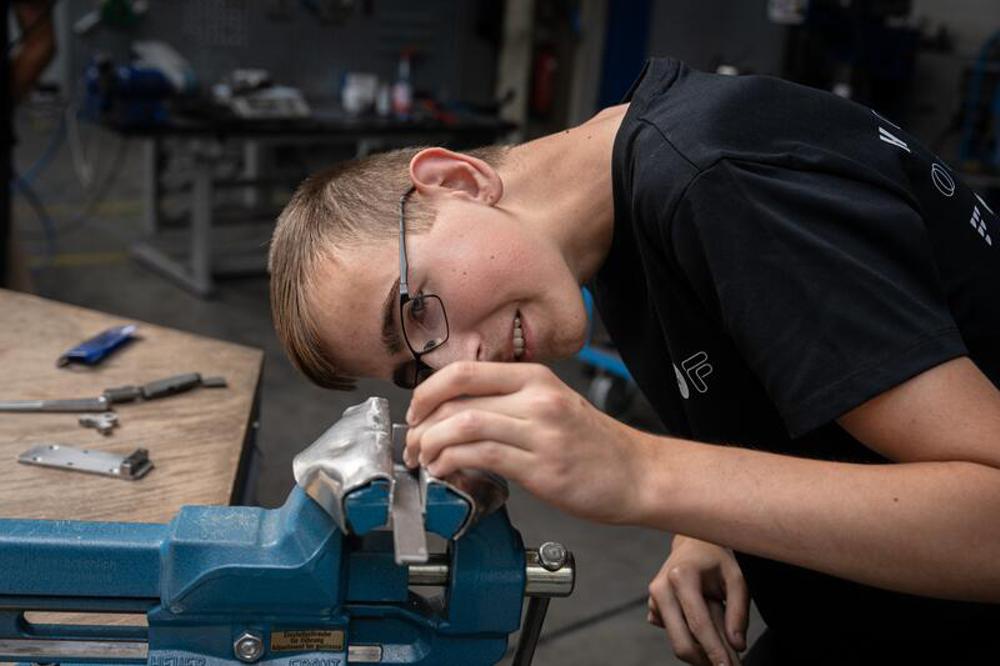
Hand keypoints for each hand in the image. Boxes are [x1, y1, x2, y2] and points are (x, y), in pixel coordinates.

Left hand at [404, 361, 655, 523]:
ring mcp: (541, 432)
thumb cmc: (594, 446)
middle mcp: (537, 398)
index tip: (415, 412)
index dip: (427, 391)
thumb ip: (508, 403)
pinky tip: (447, 473)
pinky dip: (453, 464)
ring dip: (432, 444)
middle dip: (421, 423)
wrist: (638, 474)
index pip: (465, 370)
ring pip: (465, 425)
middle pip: (458, 397)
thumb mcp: (552, 405)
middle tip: (412, 444)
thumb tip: (454, 413)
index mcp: (536, 378)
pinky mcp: (543, 467)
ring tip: (425, 461)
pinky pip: (483, 456)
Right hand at [647, 536, 748, 665]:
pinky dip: (693, 641)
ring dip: (701, 653)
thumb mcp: (736, 579)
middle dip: (705, 660)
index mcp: (681, 576)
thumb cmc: (716, 560)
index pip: (698, 624)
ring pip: (678, 641)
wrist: (692, 545)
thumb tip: (736, 645)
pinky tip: (708, 630)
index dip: (714, 650)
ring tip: (724, 648)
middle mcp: (661, 588)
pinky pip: (674, 634)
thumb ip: (738, 612)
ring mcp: (653, 600)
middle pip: (681, 641)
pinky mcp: (652, 609)